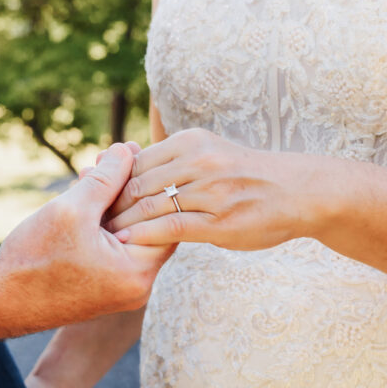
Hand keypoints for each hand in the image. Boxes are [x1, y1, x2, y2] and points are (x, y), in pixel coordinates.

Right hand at [0, 143, 174, 341]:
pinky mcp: (105, 285)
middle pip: (147, 224)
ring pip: (129, 232)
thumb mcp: (71, 210)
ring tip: (93, 170)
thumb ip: (106, 179)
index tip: (133, 152)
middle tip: (112, 156)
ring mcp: (121, 287)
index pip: (166, 219)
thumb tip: (129, 149)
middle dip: (128, 187)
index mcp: (137, 272)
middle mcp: (137, 285)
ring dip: (113, 200)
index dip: (149, 182)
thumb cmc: (33, 260)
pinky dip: (103, 220)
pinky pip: (114, 245)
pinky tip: (86, 194)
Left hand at [105, 128, 299, 249]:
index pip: (135, 162)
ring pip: (148, 205)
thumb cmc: (246, 176)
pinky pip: (170, 227)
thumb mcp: (209, 153)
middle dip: (109, 205)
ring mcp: (209, 191)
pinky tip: (127, 245)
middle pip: (136, 183)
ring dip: (120, 224)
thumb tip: (124, 163)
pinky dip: (142, 236)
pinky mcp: (219, 221)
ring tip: (101, 239)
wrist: (298, 191)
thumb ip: (171, 161)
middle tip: (88, 224)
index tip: (93, 202)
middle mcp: (198, 161)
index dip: (110, 183)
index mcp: (190, 142)